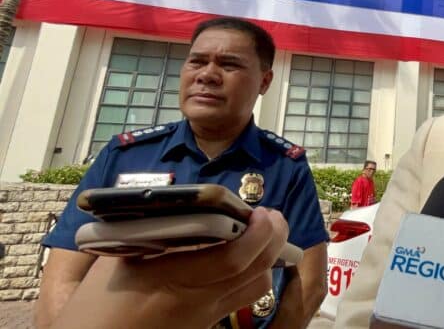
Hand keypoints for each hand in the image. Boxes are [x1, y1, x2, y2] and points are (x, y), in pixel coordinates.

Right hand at [54, 207, 288, 328]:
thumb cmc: (93, 307)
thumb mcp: (115, 263)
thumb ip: (148, 234)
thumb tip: (183, 204)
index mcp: (171, 282)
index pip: (232, 260)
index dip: (256, 234)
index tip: (261, 212)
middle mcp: (196, 304)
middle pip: (256, 274)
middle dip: (274, 240)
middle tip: (272, 216)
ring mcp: (204, 319)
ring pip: (256, 289)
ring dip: (268, 257)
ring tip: (261, 231)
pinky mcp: (204, 326)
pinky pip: (241, 299)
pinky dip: (252, 273)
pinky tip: (243, 255)